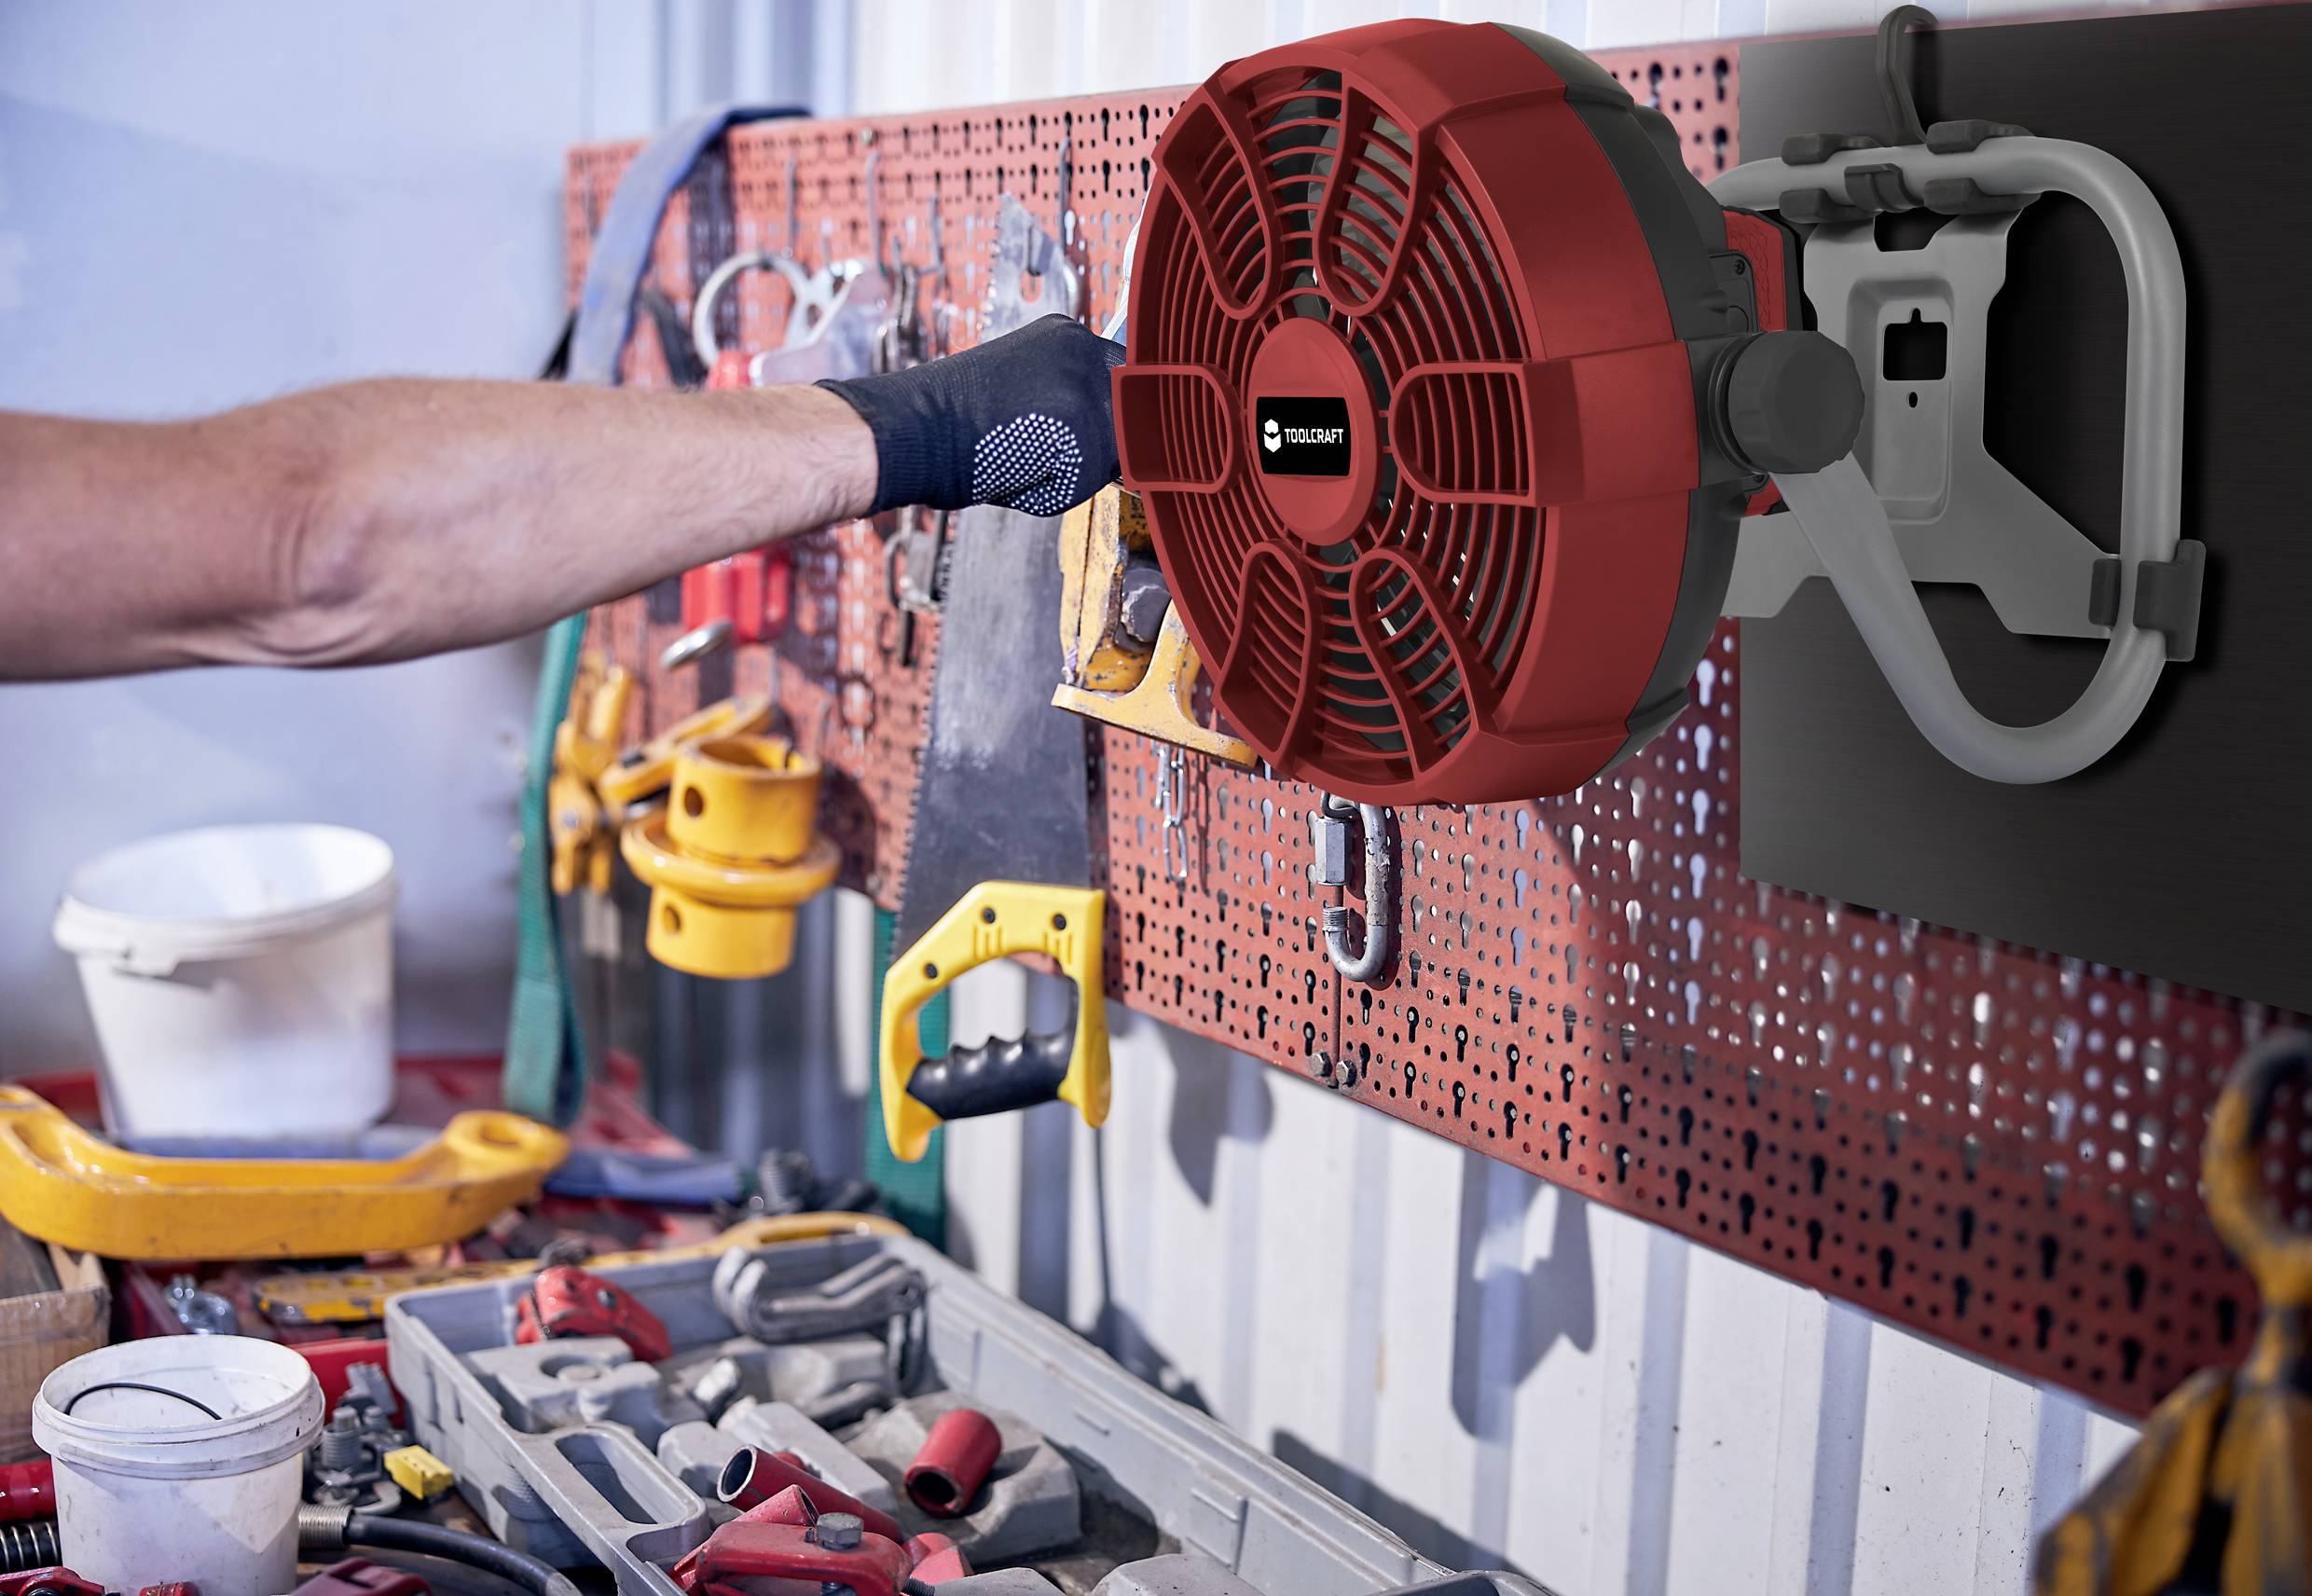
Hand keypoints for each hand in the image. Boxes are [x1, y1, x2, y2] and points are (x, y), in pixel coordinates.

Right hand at [817, 315, 1126, 516]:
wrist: (914, 427)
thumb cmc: (951, 419)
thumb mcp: (1020, 388)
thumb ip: (1063, 399)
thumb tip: (1102, 435)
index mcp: (1066, 334)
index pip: (1121, 380)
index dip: (1110, 418)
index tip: (1089, 441)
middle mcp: (1083, 350)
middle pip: (1132, 413)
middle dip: (1107, 443)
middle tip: (1054, 458)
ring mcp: (1087, 388)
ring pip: (1113, 451)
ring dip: (1079, 470)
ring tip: (1024, 460)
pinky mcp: (1083, 428)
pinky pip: (1090, 479)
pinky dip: (1059, 489)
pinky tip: (1018, 472)